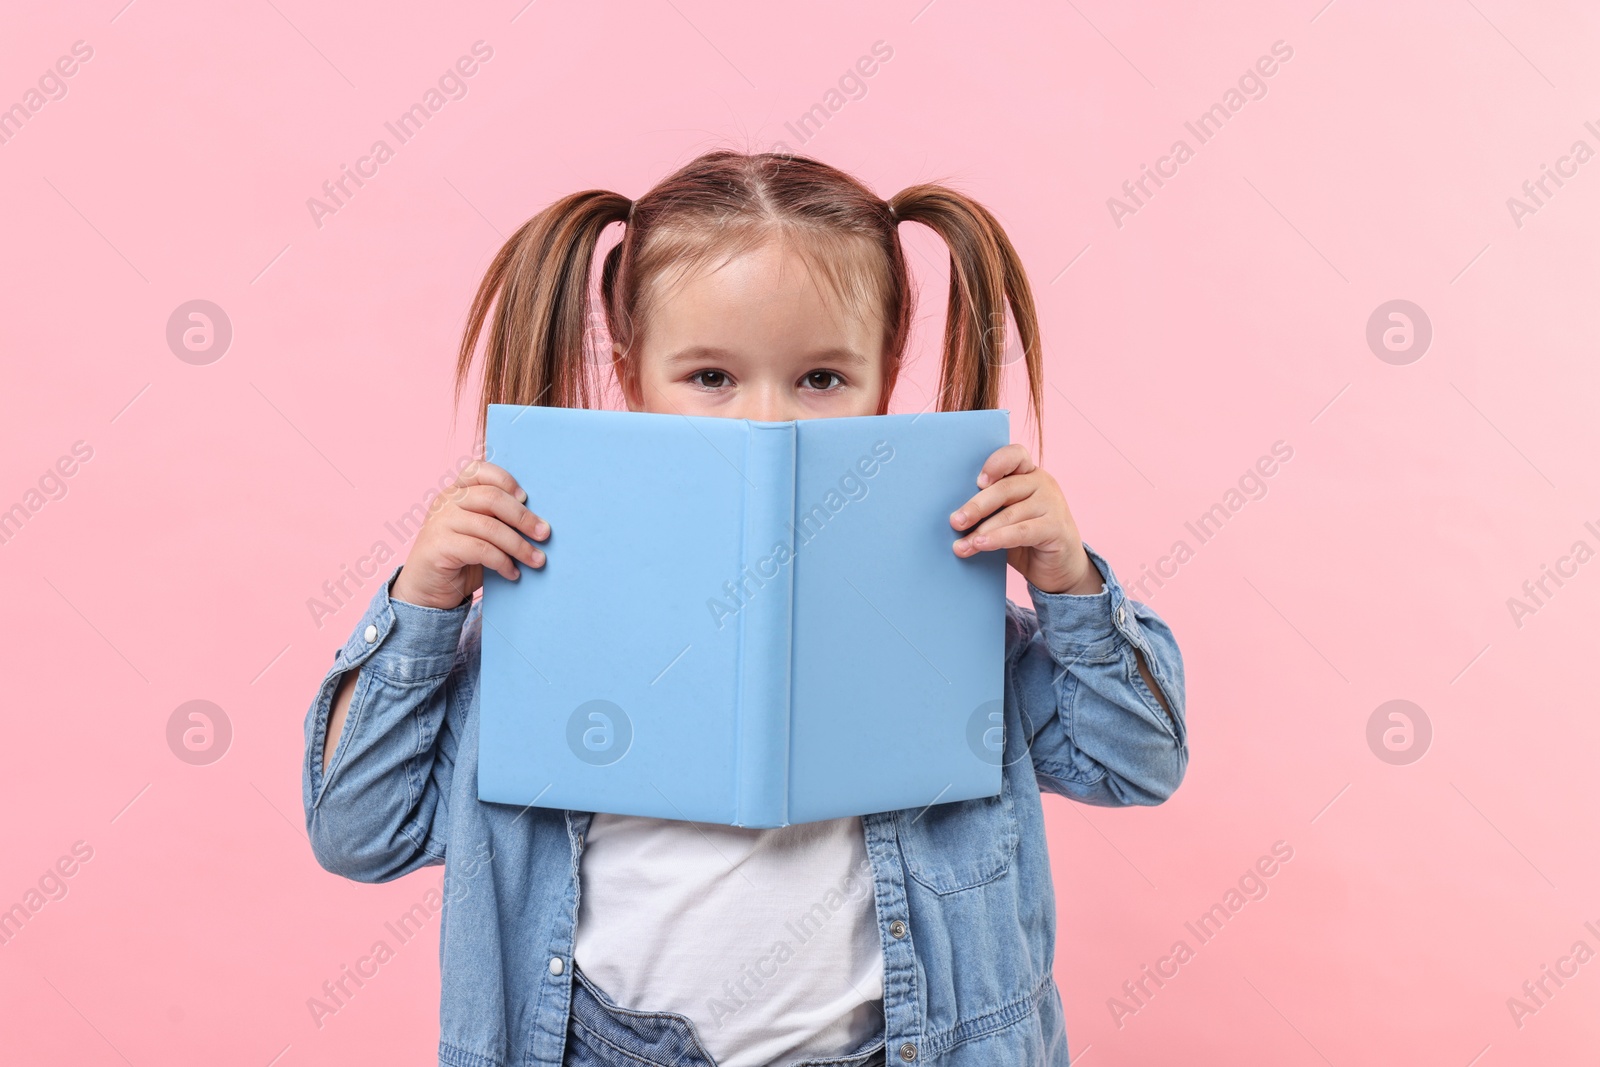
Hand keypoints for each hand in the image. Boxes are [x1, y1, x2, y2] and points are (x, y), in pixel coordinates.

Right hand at [391, 460, 549, 608]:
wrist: (426, 590)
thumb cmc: (461, 558)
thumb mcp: (480, 532)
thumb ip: (498, 519)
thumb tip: (539, 521)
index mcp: (456, 491)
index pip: (479, 470)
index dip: (505, 480)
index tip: (526, 498)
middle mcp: (445, 501)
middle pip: (492, 498)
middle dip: (524, 517)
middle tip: (544, 533)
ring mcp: (440, 523)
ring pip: (490, 527)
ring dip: (519, 546)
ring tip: (537, 560)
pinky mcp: (439, 547)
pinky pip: (481, 550)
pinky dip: (503, 562)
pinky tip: (513, 573)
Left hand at [948, 444, 1101, 595]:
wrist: (1060, 567)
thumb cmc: (1025, 539)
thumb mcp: (1005, 517)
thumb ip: (989, 509)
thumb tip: (953, 516)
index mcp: (1028, 473)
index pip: (1014, 455)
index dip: (995, 464)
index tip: (977, 482)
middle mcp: (1042, 482)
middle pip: (1005, 488)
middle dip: (976, 506)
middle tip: (955, 522)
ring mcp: (1052, 504)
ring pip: (1010, 513)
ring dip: (981, 531)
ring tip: (961, 546)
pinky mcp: (1056, 527)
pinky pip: (1022, 531)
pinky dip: (998, 538)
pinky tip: (980, 545)